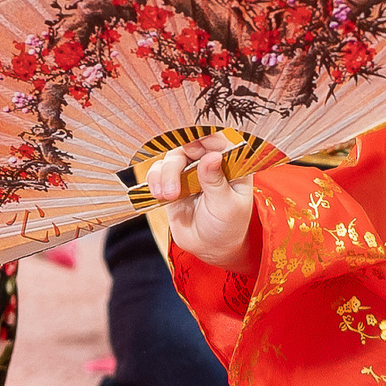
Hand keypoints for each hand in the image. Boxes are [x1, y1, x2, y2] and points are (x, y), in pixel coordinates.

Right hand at [147, 137, 258, 273]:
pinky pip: (158, 172)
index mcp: (231, 163)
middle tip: (174, 187)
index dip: (204, 138)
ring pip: (171, 158)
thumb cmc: (229, 226)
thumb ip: (216, 181)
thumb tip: (212, 156)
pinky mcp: (172, 182)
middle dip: (177, 162)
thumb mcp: (227, 206)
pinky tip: (159, 195)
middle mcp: (210, 162)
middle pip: (189, 145)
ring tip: (168, 196)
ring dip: (164, 174)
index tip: (192, 146)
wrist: (211, 248)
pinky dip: (154, 180)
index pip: (218, 140)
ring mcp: (190, 171)